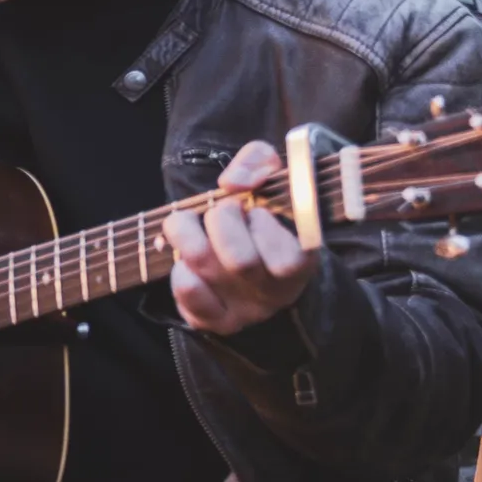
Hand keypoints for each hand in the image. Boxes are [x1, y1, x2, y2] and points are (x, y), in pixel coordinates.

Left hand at [169, 140, 314, 334]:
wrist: (249, 254)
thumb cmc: (263, 212)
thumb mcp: (271, 175)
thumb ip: (258, 162)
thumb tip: (234, 182)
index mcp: (302, 260)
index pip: (290, 258)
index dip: (264, 225)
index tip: (257, 210)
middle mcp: (276, 291)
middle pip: (240, 261)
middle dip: (222, 220)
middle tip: (223, 211)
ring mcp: (245, 309)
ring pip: (206, 269)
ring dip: (191, 237)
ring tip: (197, 229)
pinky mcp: (216, 319)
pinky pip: (189, 296)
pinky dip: (179, 272)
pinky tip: (183, 262)